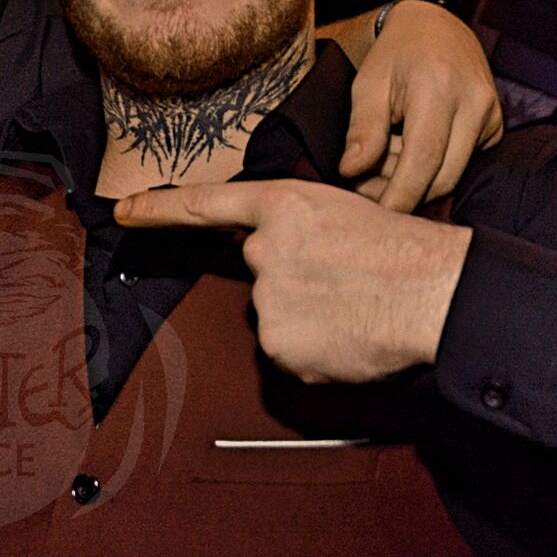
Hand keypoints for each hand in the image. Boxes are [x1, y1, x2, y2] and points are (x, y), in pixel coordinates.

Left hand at [114, 179, 471, 382]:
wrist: (434, 293)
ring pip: (274, 312)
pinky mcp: (279, 346)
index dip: (158, 208)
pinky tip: (347, 336)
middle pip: (259, 270)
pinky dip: (315, 350)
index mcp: (280, 207)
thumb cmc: (400, 251)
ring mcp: (267, 300)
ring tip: (353, 307)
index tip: (123, 212)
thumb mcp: (337, 212)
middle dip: (293, 279)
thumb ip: (288, 226)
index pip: (203, 205)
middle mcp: (263, 250)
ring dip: (306, 315)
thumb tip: (267, 250)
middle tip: (343, 280)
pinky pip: (288, 351)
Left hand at [339, 1, 502, 211]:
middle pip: (443, 175)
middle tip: (366, 185)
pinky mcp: (494, 127)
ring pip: (455, 174)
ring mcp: (490, 115)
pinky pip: (464, 164)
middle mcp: (474, 102)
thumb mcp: (368, 84)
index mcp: (438, 88)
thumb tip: (352, 172)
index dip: (402, 194)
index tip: (379, 218)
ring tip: (386, 157)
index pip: (424, 158)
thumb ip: (362, 129)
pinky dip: (433, 168)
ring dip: (417, 179)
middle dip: (404, 191)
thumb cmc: (395, 55)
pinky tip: (409, 148)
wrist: (434, 28)